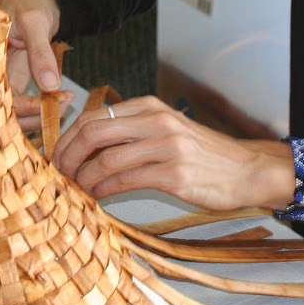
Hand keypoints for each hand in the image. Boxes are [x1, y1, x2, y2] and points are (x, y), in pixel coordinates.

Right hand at [0, 0, 70, 128]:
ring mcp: (0, 79)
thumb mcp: (35, 22)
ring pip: (13, 111)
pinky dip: (42, 105)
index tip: (47, 106)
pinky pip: (24, 101)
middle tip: (63, 105)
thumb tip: (50, 85)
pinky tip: (62, 97)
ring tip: (66, 100)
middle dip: (32, 117)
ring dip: (38, 114)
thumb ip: (40, 53)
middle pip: (2, 112)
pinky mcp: (14, 80)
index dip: (20, 108)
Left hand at [51, 95, 294, 210]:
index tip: (57, 156)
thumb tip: (86, 144)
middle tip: (58, 174)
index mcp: (149, 107)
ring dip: (83, 178)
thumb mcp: (165, 128)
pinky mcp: (174, 174)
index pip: (93, 117)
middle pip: (92, 133)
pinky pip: (125, 182)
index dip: (68, 138)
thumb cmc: (202, 153)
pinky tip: (97, 197)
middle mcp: (156, 121)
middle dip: (67, 156)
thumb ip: (131, 130)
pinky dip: (103, 191)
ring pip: (105, 160)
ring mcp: (166, 147)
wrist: (246, 170)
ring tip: (76, 189)